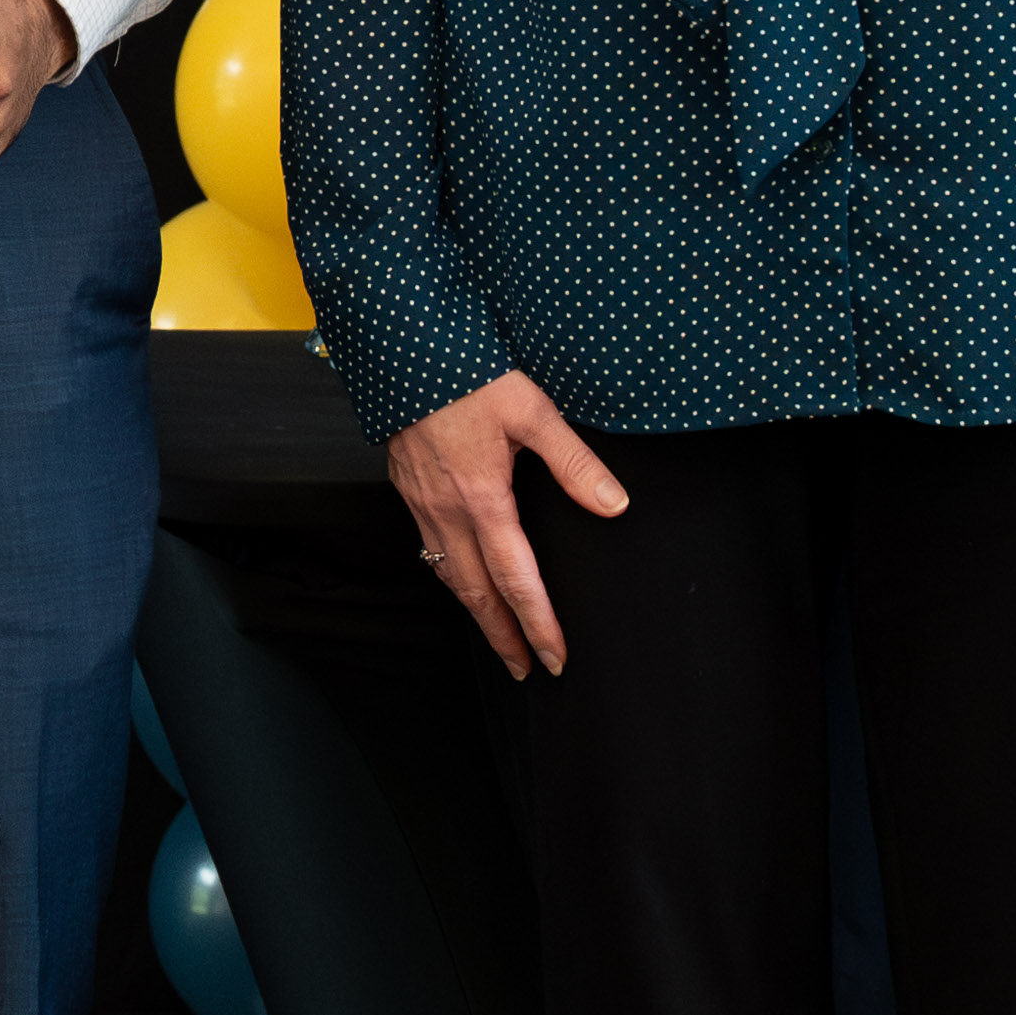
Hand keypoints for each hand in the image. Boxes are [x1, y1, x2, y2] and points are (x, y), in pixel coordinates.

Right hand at [383, 371, 627, 679]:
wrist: (401, 346)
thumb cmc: (466, 373)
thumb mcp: (532, 411)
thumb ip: (574, 463)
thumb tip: (614, 505)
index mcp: (482, 499)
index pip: (515, 580)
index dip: (537, 624)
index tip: (554, 656)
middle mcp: (446, 510)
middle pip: (475, 594)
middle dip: (502, 636)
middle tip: (524, 668)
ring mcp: (421, 501)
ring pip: (447, 574)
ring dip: (475, 612)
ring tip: (497, 636)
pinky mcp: (407, 486)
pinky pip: (428, 548)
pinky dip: (449, 576)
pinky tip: (459, 575)